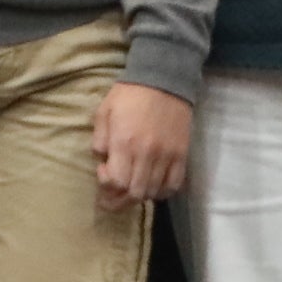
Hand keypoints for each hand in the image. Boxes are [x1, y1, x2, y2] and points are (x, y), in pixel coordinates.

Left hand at [94, 82, 191, 208]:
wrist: (164, 80)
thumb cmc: (128, 95)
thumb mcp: (104, 112)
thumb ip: (99, 139)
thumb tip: (102, 161)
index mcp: (124, 142)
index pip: (117, 182)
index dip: (107, 186)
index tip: (103, 172)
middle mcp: (147, 154)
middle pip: (135, 193)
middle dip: (119, 201)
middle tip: (111, 199)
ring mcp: (167, 156)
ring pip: (154, 192)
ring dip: (139, 197)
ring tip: (130, 191)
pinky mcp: (182, 155)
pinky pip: (174, 185)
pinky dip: (162, 192)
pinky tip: (152, 188)